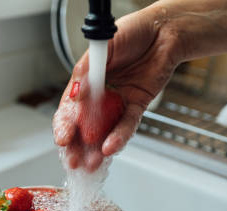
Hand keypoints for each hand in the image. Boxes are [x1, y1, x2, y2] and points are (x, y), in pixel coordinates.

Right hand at [53, 6, 182, 171]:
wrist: (164, 30)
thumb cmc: (132, 32)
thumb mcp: (103, 47)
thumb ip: (88, 71)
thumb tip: (76, 95)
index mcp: (85, 82)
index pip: (69, 108)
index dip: (64, 124)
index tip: (63, 138)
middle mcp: (99, 96)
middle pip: (83, 126)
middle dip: (76, 146)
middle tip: (72, 161)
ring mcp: (117, 103)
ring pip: (104, 131)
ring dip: (95, 150)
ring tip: (90, 164)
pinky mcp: (136, 106)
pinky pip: (127, 125)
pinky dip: (119, 137)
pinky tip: (110, 148)